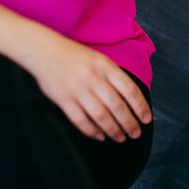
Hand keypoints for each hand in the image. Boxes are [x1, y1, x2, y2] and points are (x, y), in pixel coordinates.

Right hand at [21, 34, 151, 142]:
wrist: (43, 50)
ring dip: (113, 130)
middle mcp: (93, 77)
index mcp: (104, 65)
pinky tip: (100, 136)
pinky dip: (92, 131)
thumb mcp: (97, 58)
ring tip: (120, 137)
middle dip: (129, 123)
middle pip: (117, 106)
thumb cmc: (72, 55)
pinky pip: (81, 120)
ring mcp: (77, 89)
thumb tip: (130, 99)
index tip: (146, 119)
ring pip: (101, 116)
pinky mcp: (63, 99)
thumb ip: (112, 75)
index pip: (129, 89)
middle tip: (135, 133)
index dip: (140, 107)